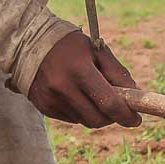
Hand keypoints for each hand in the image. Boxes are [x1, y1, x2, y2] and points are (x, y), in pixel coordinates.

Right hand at [27, 31, 142, 128]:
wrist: (28, 43)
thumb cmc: (70, 45)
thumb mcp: (96, 50)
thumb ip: (117, 72)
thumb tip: (136, 96)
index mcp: (79, 69)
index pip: (109, 102)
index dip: (126, 115)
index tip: (136, 119)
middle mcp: (63, 87)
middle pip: (97, 118)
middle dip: (112, 117)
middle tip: (118, 108)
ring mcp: (51, 99)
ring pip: (85, 121)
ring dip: (96, 114)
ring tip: (94, 95)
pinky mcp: (43, 107)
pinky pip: (71, 119)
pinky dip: (81, 112)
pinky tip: (76, 95)